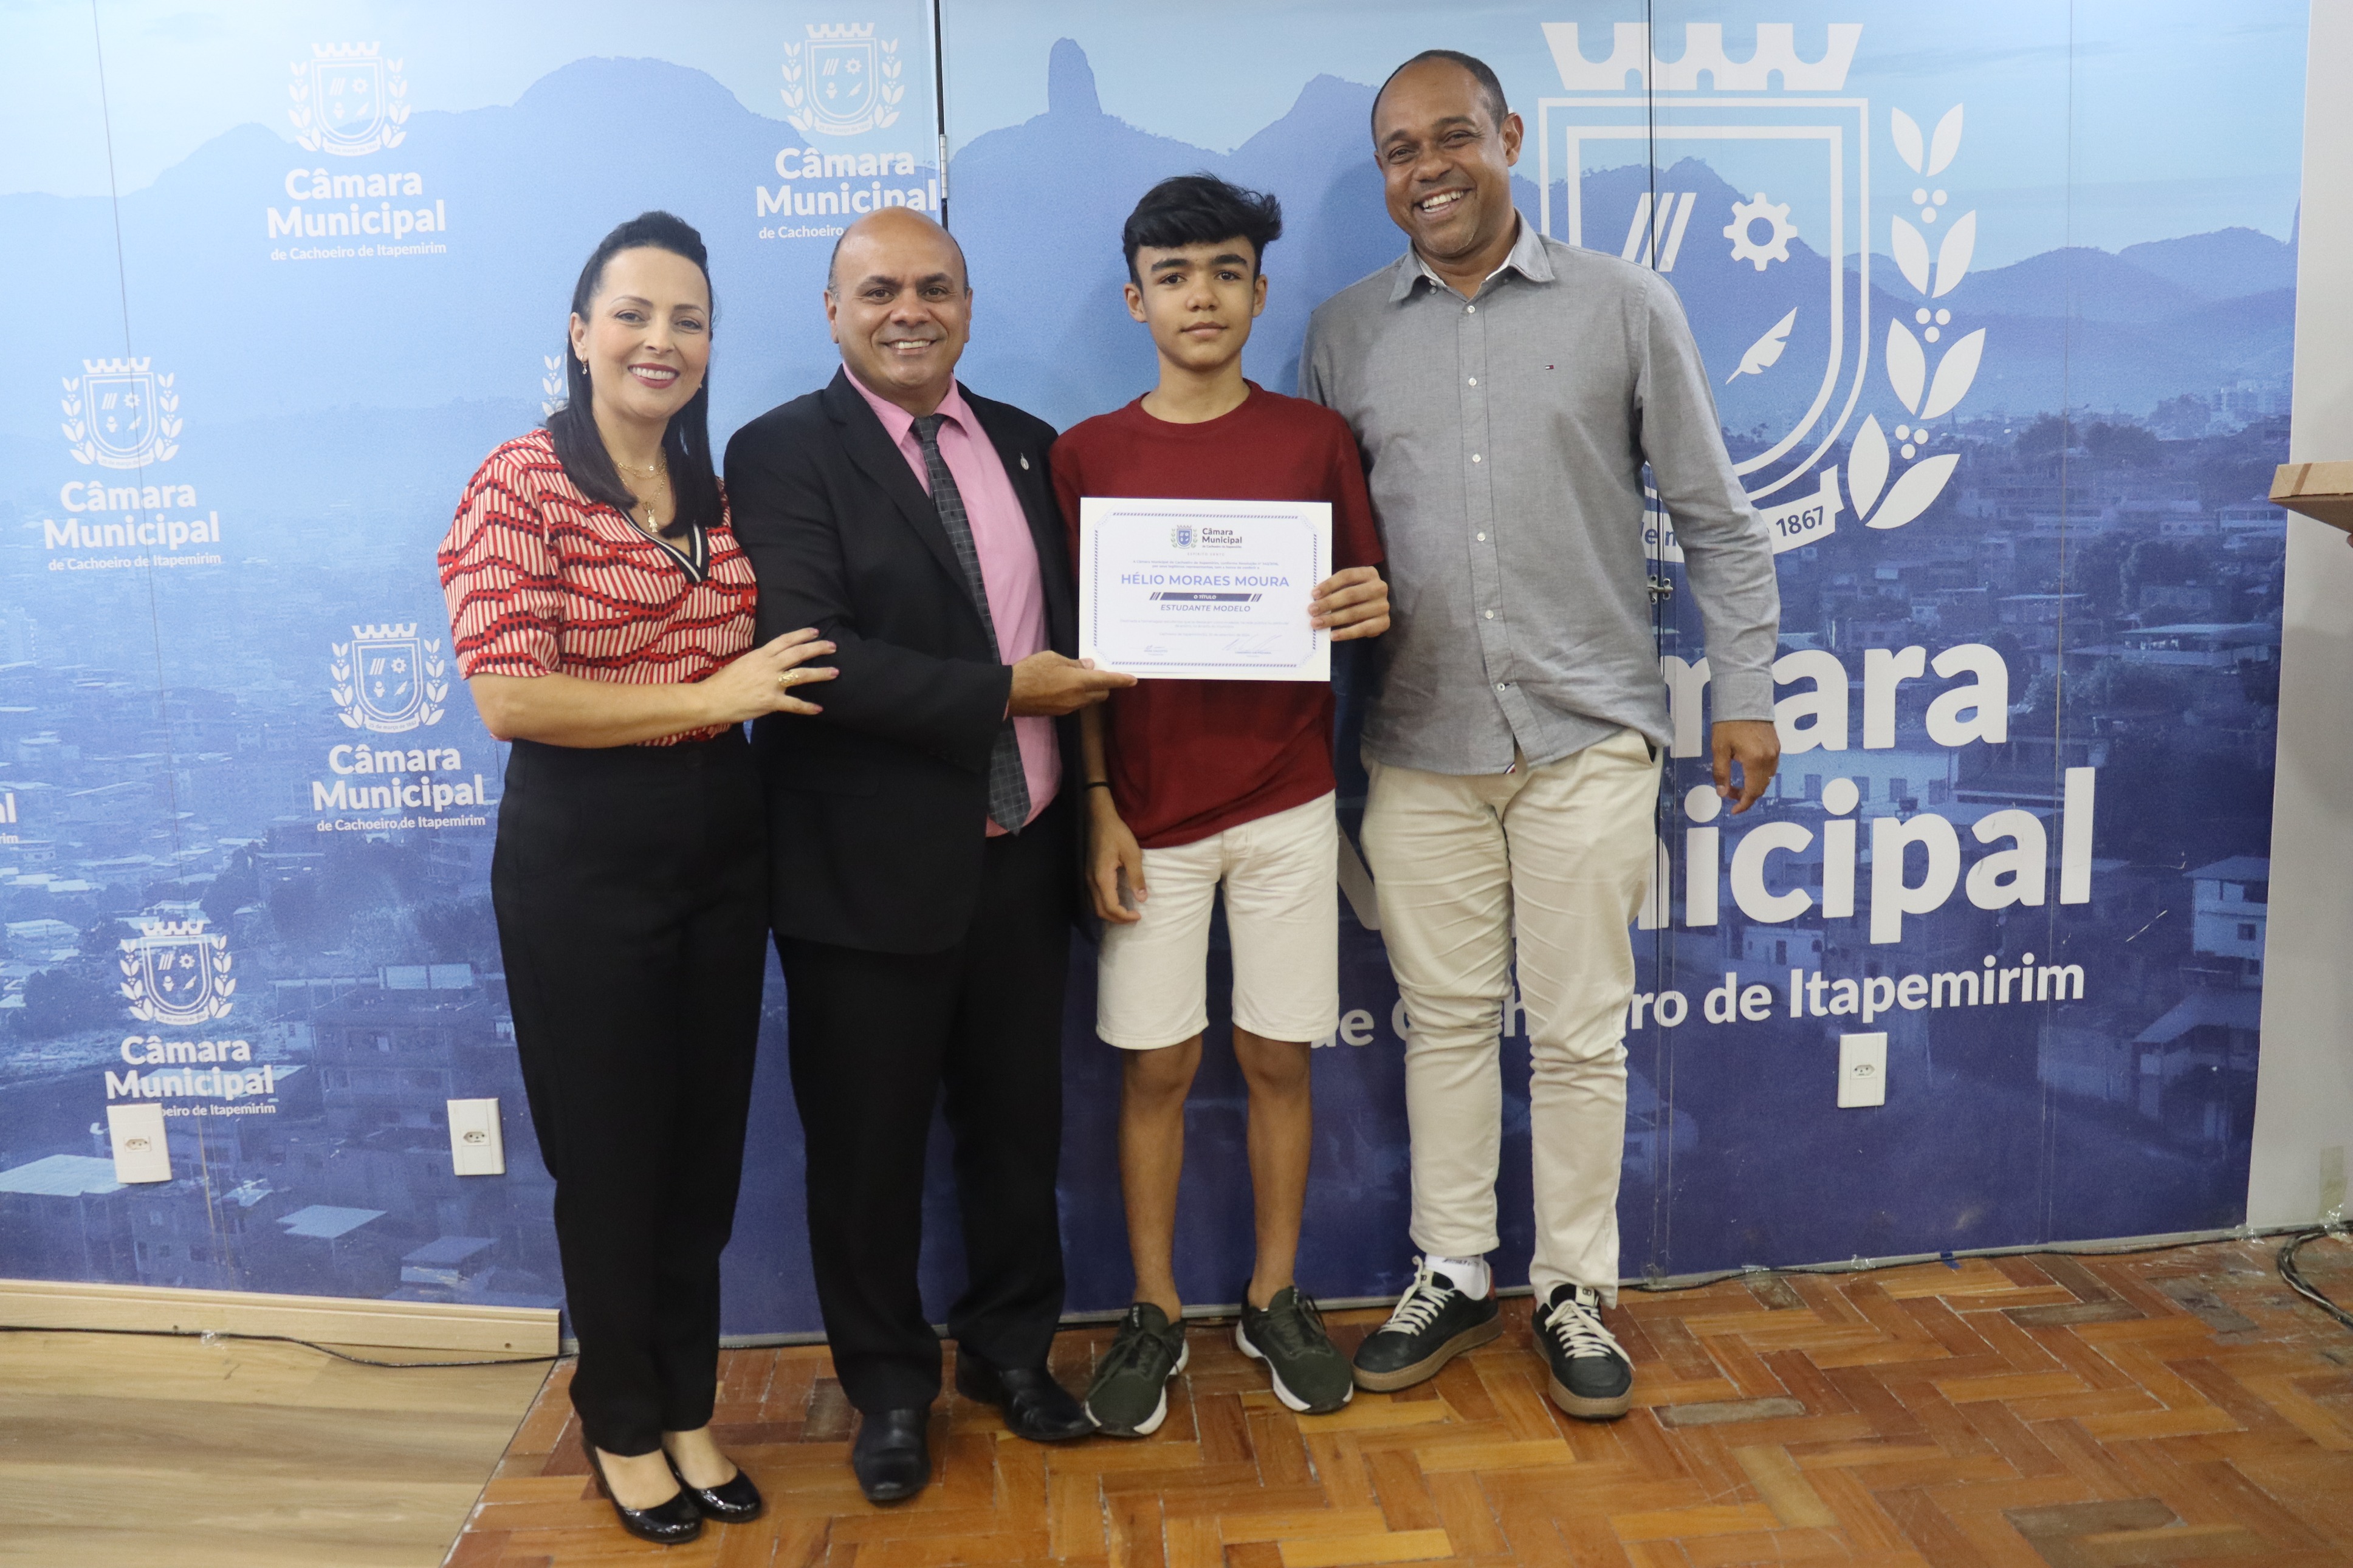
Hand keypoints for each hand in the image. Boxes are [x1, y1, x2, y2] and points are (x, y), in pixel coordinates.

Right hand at [700, 629, 837, 722]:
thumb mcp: (742, 663)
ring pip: (801, 674)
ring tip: (835, 672)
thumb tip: (770, 660)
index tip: (815, 632)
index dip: (801, 635)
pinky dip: (807, 707)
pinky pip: (794, 704)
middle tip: (833, 646)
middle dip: (818, 648)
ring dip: (820, 673)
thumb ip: (759, 661)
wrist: (711, 699)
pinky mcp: (771, 701)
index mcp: (760, 655)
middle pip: (798, 653)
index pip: (785, 640)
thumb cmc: (723, 682)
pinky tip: (819, 709)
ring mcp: (771, 683)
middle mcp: (768, 666)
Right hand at [1008, 652, 1134, 715]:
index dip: (1121, 680)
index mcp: (1078, 682)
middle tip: (1095, 671)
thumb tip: (1089, 667)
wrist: (1009, 694)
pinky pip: (1077, 703)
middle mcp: (1078, 698)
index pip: (1107, 681)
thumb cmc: (1031, 671)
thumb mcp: (1053, 659)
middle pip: (1102, 693)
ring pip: (1089, 700)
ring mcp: (1069, 708)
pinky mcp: (1060, 712)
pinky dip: (1078, 695)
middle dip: (1104, 684)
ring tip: (1077, 677)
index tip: (1133, 679)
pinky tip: (1066, 686)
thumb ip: (1074, 664)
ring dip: (1090, 690)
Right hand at [1086, 790, 1146, 923]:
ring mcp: (1087, 878)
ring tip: (1125, 913)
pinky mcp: (1087, 874)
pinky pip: (1092, 898)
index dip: (1125, 916)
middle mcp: (1091, 881)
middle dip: (1117, 919)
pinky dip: (1103, 905)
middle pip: (1100, 911)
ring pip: (1094, 906)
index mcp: (1102, 878)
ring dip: (1109, 914)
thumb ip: (1137, 878)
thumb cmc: (1117, 834)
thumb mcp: (1132, 854)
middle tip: (1134, 917)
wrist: (1099, 819)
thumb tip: (1142, 899)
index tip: (1139, 915)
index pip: (1111, 907)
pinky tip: (1115, 902)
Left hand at [1310, 566, 1389, 640]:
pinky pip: (1363, 629)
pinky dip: (1346, 633)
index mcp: (1369, 573)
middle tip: (1312, 611)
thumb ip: (1335, 589)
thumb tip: (1315, 599)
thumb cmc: (1356, 596)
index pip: (1347, 576)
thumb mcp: (1348, 587)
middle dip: (1329, 603)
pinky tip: (1333, 635)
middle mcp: (1379, 587)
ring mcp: (1383, 605)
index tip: (1314, 594)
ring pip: (1354, 613)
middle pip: (1350, 594)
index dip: (1329, 584)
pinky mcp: (1384, 622)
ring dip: (1333, 619)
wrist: (1375, 611)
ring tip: (1317, 623)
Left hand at [1712, 718, 1778, 814]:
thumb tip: (1722, 793)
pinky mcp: (1776, 745)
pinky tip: (1748, 771)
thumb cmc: (1728, 723)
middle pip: (1762, 787)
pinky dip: (1760, 775)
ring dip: (1754, 786)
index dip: (1744, 804)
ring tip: (1737, 784)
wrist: (1744, 698)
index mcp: (1755, 761)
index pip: (1753, 792)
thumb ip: (1721, 773)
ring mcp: (1775, 751)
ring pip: (1768, 778)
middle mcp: (1770, 758)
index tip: (1733, 810)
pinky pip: (1771, 767)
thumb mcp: (1719, 749)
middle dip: (1747, 795)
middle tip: (1730, 794)